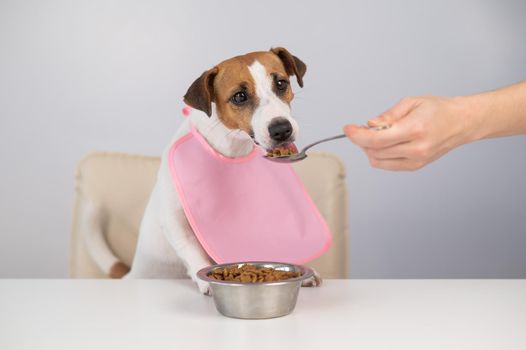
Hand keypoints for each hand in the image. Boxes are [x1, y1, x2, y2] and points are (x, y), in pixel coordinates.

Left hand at [343, 96, 472, 170]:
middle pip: (375, 151)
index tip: (347, 129)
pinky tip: (383, 144)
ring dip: (368, 149)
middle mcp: (416, 148)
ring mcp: (416, 160)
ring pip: (378, 161)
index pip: (377, 139)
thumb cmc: (438, 110)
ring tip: (374, 135)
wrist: (461, 123)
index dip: (357, 135)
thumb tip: (369, 124)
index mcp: (415, 129)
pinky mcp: (416, 166)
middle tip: (361, 128)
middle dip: (361, 140)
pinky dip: (379, 155)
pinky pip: (387, 165)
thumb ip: (388, 115)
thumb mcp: (411, 102)